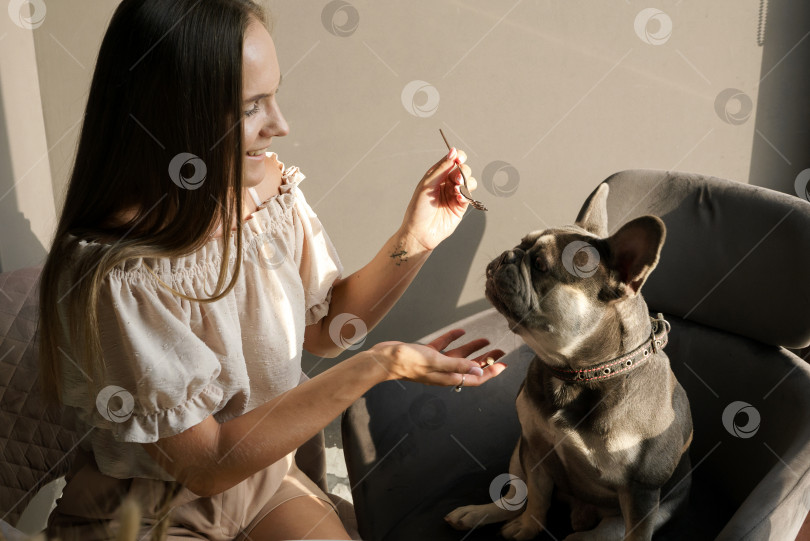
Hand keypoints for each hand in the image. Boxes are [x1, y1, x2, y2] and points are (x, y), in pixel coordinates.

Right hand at [367, 328, 506, 387]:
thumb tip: (479, 370)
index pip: (474, 378)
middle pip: (470, 366)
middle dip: (487, 360)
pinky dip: (453, 339)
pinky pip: (444, 346)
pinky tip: (461, 331)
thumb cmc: (408, 361)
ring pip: (460, 355)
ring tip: (487, 340)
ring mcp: (435, 362)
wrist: (385, 358)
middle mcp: (443, 371)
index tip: (503, 365)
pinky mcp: (427, 353)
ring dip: (473, 348)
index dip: (490, 373)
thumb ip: (458, 364)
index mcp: (447, 377)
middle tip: (501, 352)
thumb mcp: (436, 361)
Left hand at [399, 148, 477, 251]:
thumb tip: (453, 152)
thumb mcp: (427, 184)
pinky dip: (466, 194)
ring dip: (466, 182)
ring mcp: (454, 194)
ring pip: (469, 181)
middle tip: (456, 179)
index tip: (459, 158)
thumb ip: (442, 168)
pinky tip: (459, 198)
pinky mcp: (461, 206)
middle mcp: (446, 183)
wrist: (420, 232)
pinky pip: (469, 195)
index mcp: (437, 175)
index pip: (452, 160)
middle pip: (463, 169)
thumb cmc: (418, 208)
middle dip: (462, 172)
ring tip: (457, 190)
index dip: (458, 157)